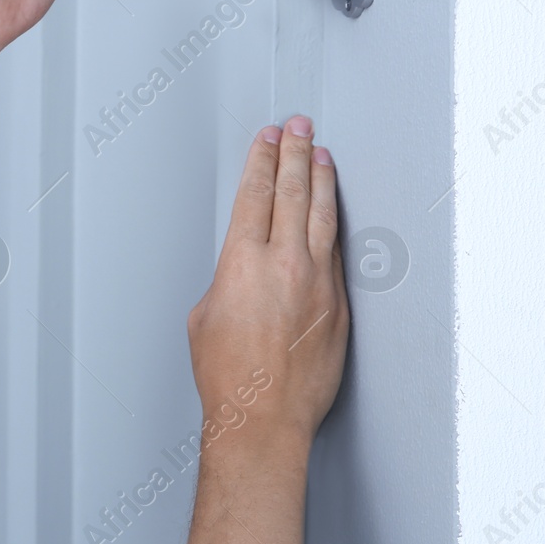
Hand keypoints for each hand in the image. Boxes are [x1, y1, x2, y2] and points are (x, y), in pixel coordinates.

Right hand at [186, 116, 349, 457]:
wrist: (263, 417)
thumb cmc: (227, 376)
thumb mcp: (205, 314)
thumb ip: (228, 278)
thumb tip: (244, 271)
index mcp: (243, 263)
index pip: (255, 195)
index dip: (262, 161)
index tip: (267, 139)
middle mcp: (284, 265)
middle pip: (292, 193)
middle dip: (295, 153)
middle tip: (298, 126)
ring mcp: (318, 284)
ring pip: (323, 216)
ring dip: (322, 179)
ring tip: (323, 153)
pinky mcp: (339, 306)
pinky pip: (338, 251)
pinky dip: (334, 222)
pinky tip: (333, 209)